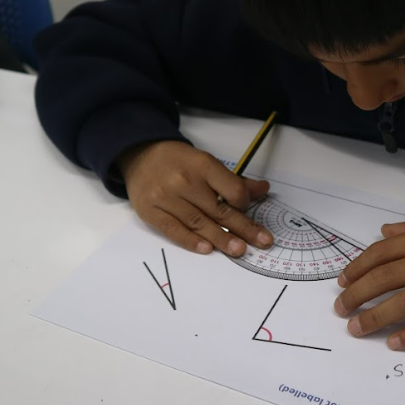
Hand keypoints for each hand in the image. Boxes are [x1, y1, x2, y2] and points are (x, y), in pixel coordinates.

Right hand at [119, 140, 272, 256]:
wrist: (140, 155)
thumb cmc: (179, 161)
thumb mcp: (206, 163)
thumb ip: (233, 181)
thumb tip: (263, 190)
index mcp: (202, 165)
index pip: (231, 190)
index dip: (244, 203)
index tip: (247, 210)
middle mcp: (184, 181)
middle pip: (219, 210)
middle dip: (243, 228)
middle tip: (262, 242)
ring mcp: (165, 197)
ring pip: (199, 222)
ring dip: (221, 239)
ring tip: (239, 250)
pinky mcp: (150, 211)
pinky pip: (174, 229)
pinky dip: (191, 240)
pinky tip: (207, 248)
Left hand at [334, 221, 404, 349]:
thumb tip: (381, 232)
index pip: (380, 254)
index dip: (356, 269)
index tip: (342, 283)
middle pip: (384, 279)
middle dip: (356, 296)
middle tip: (340, 309)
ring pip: (403, 304)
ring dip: (374, 318)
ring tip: (356, 328)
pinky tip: (393, 343)